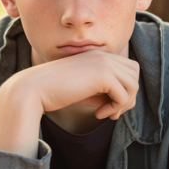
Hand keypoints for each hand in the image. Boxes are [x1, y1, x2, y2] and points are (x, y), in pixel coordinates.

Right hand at [21, 50, 139, 119]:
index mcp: (98, 55)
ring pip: (133, 85)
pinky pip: (124, 95)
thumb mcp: (85, 89)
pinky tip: (98, 113)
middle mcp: (104, 55)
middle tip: (111, 112)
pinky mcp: (103, 74)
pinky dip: (115, 108)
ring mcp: (104, 62)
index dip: (124, 89)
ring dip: (123, 104)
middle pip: (135, 74)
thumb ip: (104, 91)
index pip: (128, 68)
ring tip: (106, 114)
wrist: (34, 88)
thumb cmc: (56, 91)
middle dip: (128, 96)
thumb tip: (125, 102)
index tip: (109, 106)